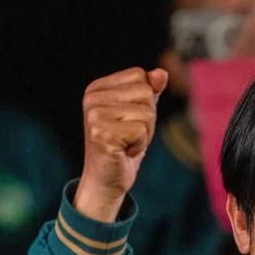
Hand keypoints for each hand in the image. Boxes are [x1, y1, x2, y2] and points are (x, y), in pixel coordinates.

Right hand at [73, 67, 168, 221]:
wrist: (106, 180)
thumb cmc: (124, 147)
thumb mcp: (139, 115)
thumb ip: (150, 92)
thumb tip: (161, 73)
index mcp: (97, 88)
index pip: (140, 76)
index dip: (145, 102)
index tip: (129, 121)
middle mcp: (92, 98)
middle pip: (145, 93)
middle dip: (147, 119)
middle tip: (129, 136)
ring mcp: (94, 115)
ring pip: (146, 112)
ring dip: (145, 133)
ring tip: (127, 144)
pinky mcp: (101, 133)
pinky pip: (141, 130)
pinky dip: (140, 145)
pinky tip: (124, 152)